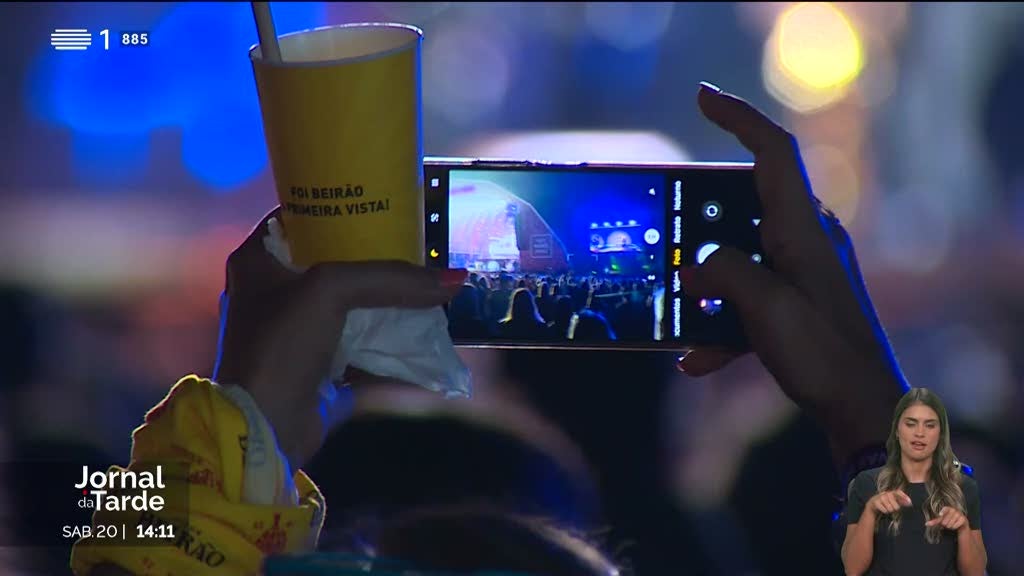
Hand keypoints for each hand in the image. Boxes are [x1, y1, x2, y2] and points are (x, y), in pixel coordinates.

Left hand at [213, 208, 465, 469]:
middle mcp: (272, 291)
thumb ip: (390, 279)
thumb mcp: (331, 292)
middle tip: (413, 238)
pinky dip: (388, 333)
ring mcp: (296, 330)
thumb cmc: (281, 345)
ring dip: (384, 296)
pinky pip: (360, 339)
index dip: (336, 205)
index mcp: (257, 260)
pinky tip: (420, 323)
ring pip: (350, 301)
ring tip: (424, 278)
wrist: (265, 427)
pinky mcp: (318, 364)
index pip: (299, 216)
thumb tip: (453, 279)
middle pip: (332, 259)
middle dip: (373, 253)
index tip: (378, 200)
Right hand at [677, 82, 907, 464]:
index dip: (738, 118)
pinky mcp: (794, 306)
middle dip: (700, 220)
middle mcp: (803, 242)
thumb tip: (693, 267)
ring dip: (704, 282)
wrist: (862, 409)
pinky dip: (718, 324)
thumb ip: (723, 274)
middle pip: (743, 205)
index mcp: (802, 229)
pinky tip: (694, 358)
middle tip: (665, 229)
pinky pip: (745, 301)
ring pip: (738, 257)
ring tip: (674, 304)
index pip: (773, 153)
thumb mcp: (767, 307)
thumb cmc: (823, 354)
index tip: (701, 96)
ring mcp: (799, 273)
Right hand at [867, 490, 911, 515]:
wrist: (873, 504)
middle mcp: (886, 493)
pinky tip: (882, 509)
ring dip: (889, 510)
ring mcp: (880, 497)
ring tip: (887, 508)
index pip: (898, 492)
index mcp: (892, 493)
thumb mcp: (894, 501)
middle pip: (896, 505)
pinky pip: (884, 510)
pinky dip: (885, 511)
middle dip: (895, 508)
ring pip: (890, 508)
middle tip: (892, 507)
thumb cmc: (886, 503)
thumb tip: (910, 503)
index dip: (904, 497)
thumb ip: (902, 501)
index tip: (910, 502)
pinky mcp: (875, 502)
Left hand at [925, 507, 969, 531]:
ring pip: (950, 523)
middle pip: (946, 520)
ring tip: (951, 524)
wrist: (960, 524)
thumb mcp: (941, 521)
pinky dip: (954, 527)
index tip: (940, 514)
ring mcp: (959, 514)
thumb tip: (926, 524)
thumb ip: (934, 522)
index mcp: (948, 508)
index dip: (942, 512)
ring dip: (949, 526)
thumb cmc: (949, 520)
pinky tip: (956, 525)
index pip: (945, 509)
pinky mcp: (963, 519)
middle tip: (947, 523)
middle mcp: (954, 510)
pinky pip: (955, 525)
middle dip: (945, 524)